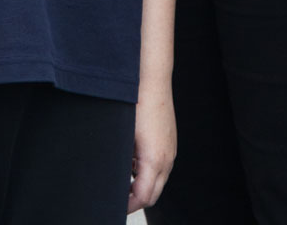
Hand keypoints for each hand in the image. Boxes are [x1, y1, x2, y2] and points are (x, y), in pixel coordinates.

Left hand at [127, 87, 175, 211]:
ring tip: (123, 181)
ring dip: (143, 186)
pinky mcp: (171, 143)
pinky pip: (162, 167)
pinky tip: (133, 162)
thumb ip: (122, 163)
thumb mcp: (123, 137)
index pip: (144, 198)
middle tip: (117, 200)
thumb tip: (115, 179)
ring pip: (159, 181)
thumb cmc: (135, 104)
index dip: (128, 206)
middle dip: (136, 200)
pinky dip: (149, 173)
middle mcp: (167, 158)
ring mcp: (171, 150)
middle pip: (154, 194)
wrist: (151, 80)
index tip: (115, 206)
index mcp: (154, 160)